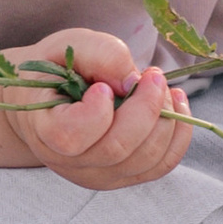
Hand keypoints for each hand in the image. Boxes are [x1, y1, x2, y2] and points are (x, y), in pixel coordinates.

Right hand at [5, 29, 194, 192]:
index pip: (70, 137)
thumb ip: (99, 55)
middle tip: (153, 75)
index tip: (103, 86)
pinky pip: (161, 165)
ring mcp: (98, 175)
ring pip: (144, 160)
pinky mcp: (124, 177)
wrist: (49, 99)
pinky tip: (176, 106)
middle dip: (146, 108)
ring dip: (167, 120)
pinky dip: (178, 135)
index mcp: (44, 130)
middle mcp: (69, 162)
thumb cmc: (56, 69)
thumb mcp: (69, 46)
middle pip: (116, 149)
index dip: (95, 113)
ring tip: (164, 87)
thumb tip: (132, 81)